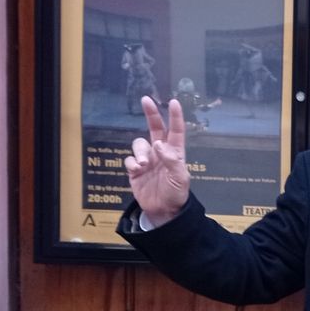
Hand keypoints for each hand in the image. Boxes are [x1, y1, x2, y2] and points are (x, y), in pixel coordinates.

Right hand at [125, 96, 190, 226]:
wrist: (163, 211)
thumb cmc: (176, 194)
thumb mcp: (180, 178)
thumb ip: (171, 160)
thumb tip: (158, 144)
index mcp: (175, 153)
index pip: (176, 131)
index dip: (175, 116)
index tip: (173, 101)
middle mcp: (160, 153)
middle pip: (155, 128)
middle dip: (151, 113)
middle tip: (146, 100)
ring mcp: (147, 160)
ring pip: (139, 144)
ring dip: (140, 151)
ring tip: (144, 164)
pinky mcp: (134, 170)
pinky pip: (129, 159)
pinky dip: (131, 162)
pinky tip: (137, 171)